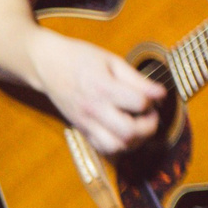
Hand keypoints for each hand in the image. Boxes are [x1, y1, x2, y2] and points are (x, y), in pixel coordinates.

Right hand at [29, 29, 165, 154]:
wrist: (47, 65)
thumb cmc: (81, 58)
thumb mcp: (112, 61)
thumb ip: (137, 80)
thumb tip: (160, 94)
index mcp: (103, 87)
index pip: (139, 102)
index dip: (155, 99)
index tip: (158, 93)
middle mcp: (93, 109)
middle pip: (129, 131)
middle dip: (149, 125)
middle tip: (151, 113)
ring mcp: (85, 123)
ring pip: (116, 146)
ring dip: (136, 140)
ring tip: (140, 124)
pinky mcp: (81, 130)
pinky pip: (103, 149)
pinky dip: (119, 145)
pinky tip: (125, 131)